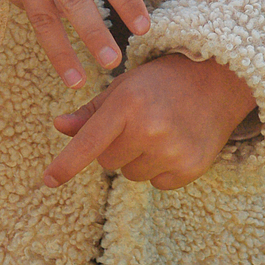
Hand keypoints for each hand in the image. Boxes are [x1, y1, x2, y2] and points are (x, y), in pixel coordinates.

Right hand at [0, 0, 148, 88]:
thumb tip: (97, 7)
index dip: (128, 2)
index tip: (144, 29)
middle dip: (95, 34)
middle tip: (113, 62)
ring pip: (44, 16)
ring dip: (62, 52)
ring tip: (77, 80)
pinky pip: (25, 6)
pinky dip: (40, 17)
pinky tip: (46, 24)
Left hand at [41, 54, 255, 191]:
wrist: (216, 81)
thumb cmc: (162, 82)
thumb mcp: (123, 87)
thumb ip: (90, 112)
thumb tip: (59, 126)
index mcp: (128, 104)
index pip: (89, 142)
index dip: (66, 164)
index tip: (48, 180)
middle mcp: (149, 129)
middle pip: (107, 162)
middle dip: (115, 147)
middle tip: (138, 123)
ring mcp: (172, 151)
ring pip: (131, 175)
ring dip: (138, 159)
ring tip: (159, 131)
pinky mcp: (190, 168)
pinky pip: (157, 183)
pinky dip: (161, 169)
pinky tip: (174, 143)